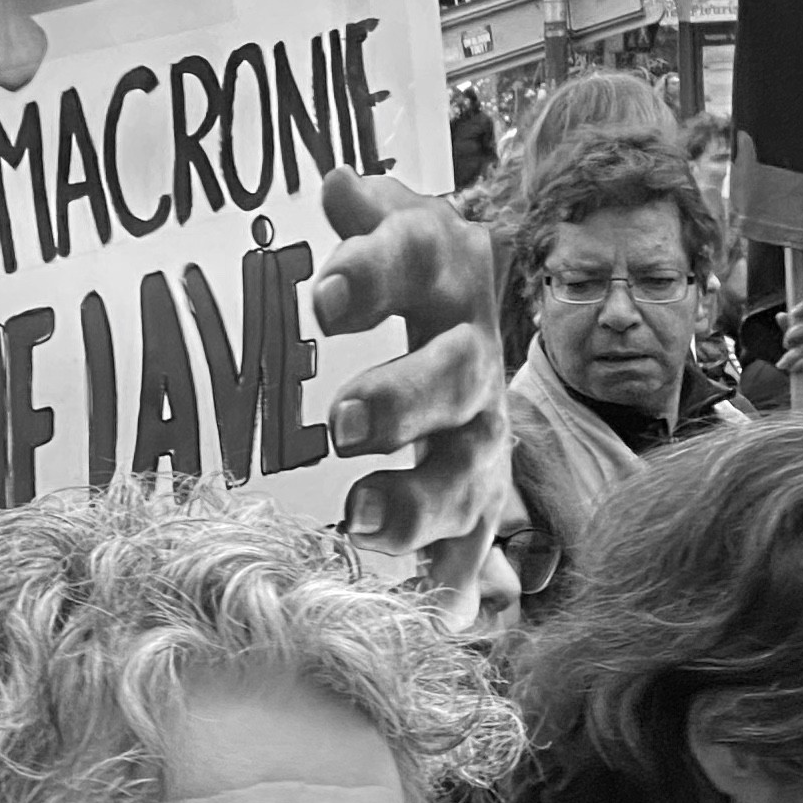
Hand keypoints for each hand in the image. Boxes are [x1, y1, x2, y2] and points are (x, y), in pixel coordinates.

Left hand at [310, 174, 509, 627]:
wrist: (464, 328)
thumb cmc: (403, 273)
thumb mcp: (392, 231)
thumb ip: (369, 216)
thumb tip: (337, 183)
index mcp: (448, 276)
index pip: (417, 259)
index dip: (374, 273)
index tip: (321, 294)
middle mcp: (474, 359)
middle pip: (454, 379)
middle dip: (403, 402)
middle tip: (342, 422)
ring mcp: (481, 438)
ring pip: (467, 476)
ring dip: (417, 504)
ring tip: (358, 521)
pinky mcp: (476, 503)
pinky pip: (472, 554)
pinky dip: (453, 587)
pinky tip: (432, 619)